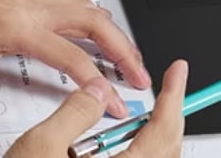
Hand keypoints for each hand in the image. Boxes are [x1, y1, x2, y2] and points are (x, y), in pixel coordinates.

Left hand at [0, 0, 154, 150]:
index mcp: (15, 26)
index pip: (71, 56)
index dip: (97, 81)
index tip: (114, 99)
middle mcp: (25, 7)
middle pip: (93, 21)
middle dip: (124, 48)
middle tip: (140, 74)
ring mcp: (23, 0)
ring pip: (83, 6)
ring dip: (110, 29)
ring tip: (126, 53)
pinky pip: (65, 0)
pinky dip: (88, 14)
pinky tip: (89, 26)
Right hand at [8, 60, 187, 157]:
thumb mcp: (42, 145)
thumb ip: (76, 111)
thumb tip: (97, 91)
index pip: (162, 131)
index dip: (173, 96)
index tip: (178, 73)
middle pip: (166, 151)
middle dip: (169, 117)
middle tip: (166, 91)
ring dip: (152, 140)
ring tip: (141, 120)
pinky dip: (137, 156)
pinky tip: (117, 149)